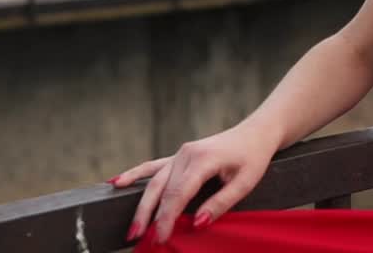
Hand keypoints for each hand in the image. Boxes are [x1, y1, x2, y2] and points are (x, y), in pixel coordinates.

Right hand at [109, 121, 279, 244]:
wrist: (256, 133)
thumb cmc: (253, 157)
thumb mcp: (245, 183)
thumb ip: (220, 203)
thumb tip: (197, 223)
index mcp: (203, 159)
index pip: (179, 193)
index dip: (167, 217)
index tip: (161, 237)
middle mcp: (186, 154)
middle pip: (161, 189)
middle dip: (149, 216)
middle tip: (139, 238)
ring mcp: (180, 153)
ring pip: (154, 181)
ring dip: (142, 205)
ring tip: (132, 228)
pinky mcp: (179, 155)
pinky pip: (153, 166)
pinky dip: (135, 174)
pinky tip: (117, 182)